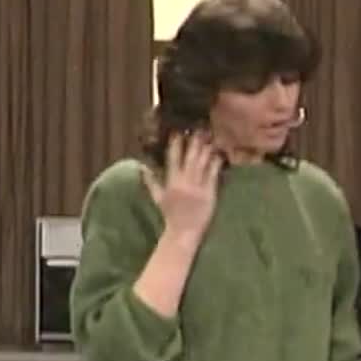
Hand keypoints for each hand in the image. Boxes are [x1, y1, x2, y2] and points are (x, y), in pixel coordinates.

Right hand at [144, 131, 222, 245]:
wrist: (184, 231)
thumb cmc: (170, 215)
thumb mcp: (157, 198)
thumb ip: (150, 182)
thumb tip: (142, 167)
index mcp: (171, 182)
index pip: (173, 158)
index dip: (176, 144)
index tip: (178, 132)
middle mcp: (184, 182)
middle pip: (190, 157)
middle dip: (194, 142)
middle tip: (198, 128)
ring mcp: (198, 187)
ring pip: (203, 163)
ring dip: (206, 149)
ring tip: (210, 137)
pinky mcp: (210, 192)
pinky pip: (214, 174)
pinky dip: (216, 163)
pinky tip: (219, 154)